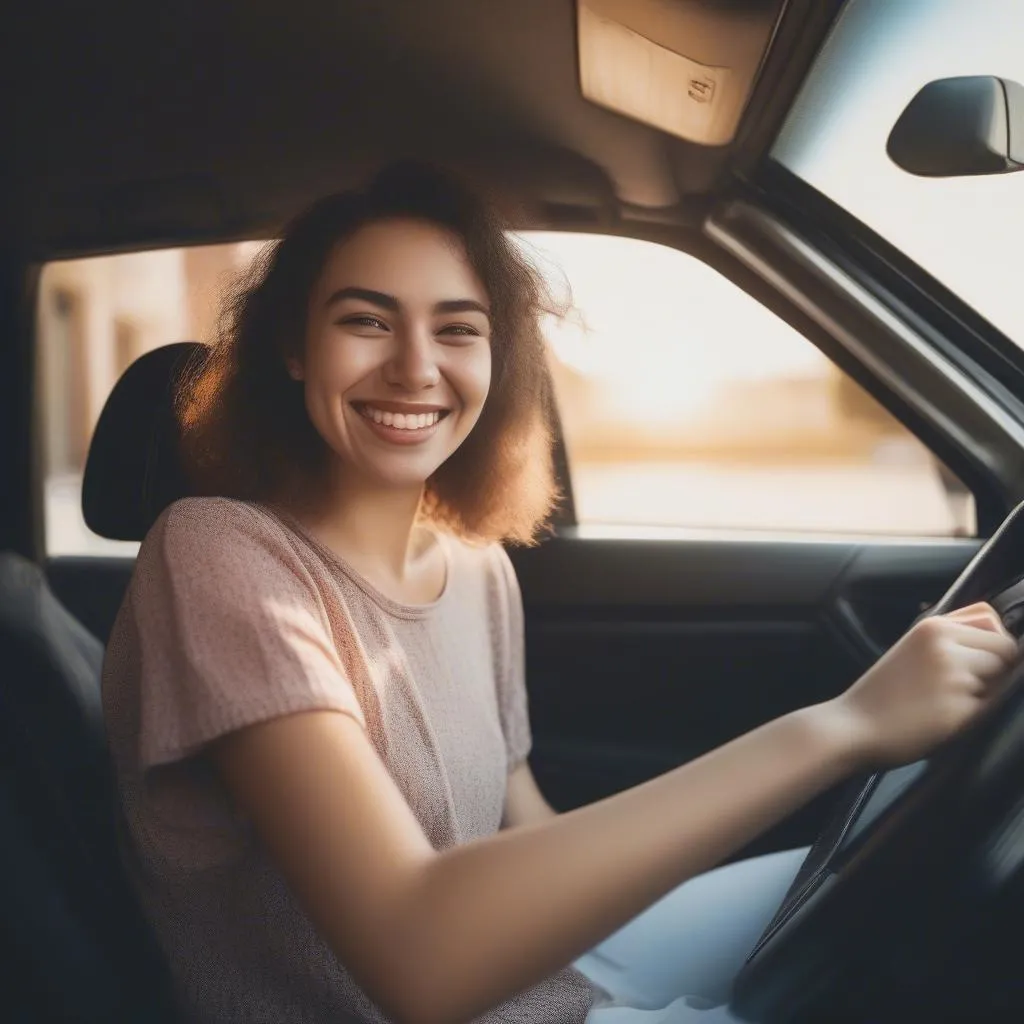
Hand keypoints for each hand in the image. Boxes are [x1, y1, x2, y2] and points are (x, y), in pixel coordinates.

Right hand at [831, 602, 1018, 765]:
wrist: (853, 727)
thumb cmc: (883, 694)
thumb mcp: (911, 649)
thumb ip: (948, 638)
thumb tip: (1002, 639)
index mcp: (932, 626)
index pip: (992, 620)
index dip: (991, 642)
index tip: (974, 659)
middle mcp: (945, 645)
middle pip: (1006, 649)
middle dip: (993, 669)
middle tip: (957, 687)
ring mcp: (953, 676)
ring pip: (1004, 679)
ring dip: (985, 693)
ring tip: (947, 702)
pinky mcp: (959, 707)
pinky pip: (992, 707)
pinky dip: (976, 715)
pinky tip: (944, 718)